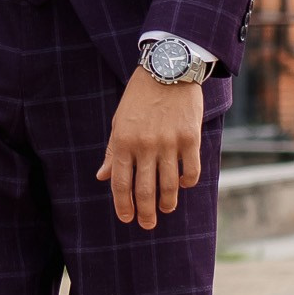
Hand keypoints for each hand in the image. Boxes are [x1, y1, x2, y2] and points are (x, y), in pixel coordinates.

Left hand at [99, 65, 204, 230]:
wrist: (168, 69)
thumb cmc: (139, 97)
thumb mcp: (119, 122)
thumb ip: (113, 152)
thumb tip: (102, 177)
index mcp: (123, 142)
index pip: (121, 183)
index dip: (123, 205)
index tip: (127, 218)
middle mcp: (145, 146)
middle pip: (145, 190)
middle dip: (146, 212)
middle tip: (148, 224)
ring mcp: (169, 143)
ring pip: (169, 186)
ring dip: (167, 203)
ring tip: (166, 209)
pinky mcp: (190, 139)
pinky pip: (190, 170)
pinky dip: (187, 182)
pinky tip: (183, 185)